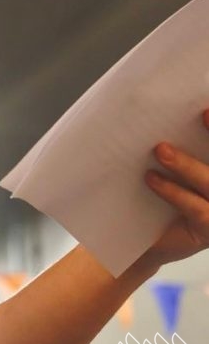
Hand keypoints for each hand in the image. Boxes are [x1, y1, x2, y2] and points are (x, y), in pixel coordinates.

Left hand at [141, 108, 208, 268]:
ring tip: (161, 150)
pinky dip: (175, 191)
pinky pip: (198, 209)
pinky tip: (152, 179)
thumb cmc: (156, 190)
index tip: (207, 110)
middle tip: (201, 114)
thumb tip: (162, 107)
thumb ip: (176, 142)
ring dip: (188, 165)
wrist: (141, 236)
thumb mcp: (169, 162)